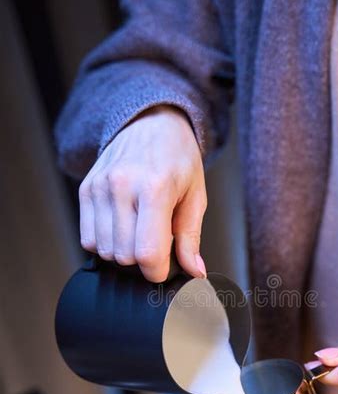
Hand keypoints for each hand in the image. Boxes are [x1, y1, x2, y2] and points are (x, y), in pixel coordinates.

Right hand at [78, 105, 206, 280]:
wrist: (151, 122)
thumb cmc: (177, 158)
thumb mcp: (195, 196)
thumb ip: (191, 238)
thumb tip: (195, 271)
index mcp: (155, 188)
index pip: (148, 252)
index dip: (157, 271)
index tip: (164, 268)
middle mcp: (123, 186)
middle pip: (125, 255)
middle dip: (142, 260)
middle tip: (155, 242)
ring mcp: (100, 187)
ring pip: (105, 250)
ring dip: (123, 252)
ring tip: (139, 231)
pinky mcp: (85, 189)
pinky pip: (88, 238)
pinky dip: (104, 243)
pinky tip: (121, 228)